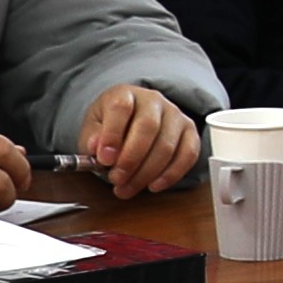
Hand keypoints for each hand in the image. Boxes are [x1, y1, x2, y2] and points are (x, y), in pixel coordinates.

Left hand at [72, 85, 206, 193]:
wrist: (131, 121)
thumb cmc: (111, 126)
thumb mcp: (92, 128)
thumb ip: (92, 138)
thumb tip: (96, 147)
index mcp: (125, 94)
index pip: (121, 108)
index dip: (112, 135)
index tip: (104, 159)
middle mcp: (153, 100)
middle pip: (148, 127)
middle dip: (131, 159)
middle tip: (116, 179)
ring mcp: (175, 115)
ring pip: (167, 145)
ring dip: (147, 173)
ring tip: (128, 188)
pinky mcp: (189, 132)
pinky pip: (188, 154)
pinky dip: (172, 174)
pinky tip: (154, 186)